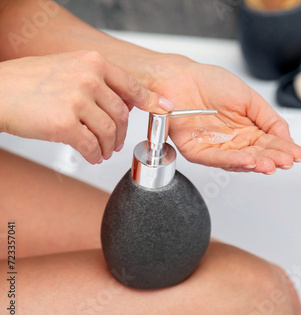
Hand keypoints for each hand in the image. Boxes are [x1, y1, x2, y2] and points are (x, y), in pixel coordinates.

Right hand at [0, 51, 173, 163]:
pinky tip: (91, 156)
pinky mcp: (64, 124)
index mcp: (93, 62)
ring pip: (109, 133)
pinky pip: (91, 146)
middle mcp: (89, 78)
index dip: (151, 101)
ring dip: (109, 147)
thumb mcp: (69, 67)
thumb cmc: (28, 81)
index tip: (163, 109)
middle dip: (121, 134)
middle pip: (122, 115)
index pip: (132, 86)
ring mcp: (77, 100)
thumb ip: (98, 80)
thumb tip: (127, 99)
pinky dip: (95, 155)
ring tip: (103, 151)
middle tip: (117, 143)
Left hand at [132, 54, 300, 173]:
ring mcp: (217, 148)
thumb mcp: (249, 98)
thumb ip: (270, 119)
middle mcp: (234, 141)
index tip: (297, 154)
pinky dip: (233, 161)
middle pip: (257, 154)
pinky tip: (248, 161)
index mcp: (248, 129)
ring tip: (271, 164)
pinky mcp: (199, 153)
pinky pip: (217, 159)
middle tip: (286, 161)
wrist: (182, 78)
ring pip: (239, 161)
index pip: (269, 143)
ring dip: (256, 163)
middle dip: (273, 158)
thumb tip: (287, 138)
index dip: (284, 149)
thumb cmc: (211, 83)